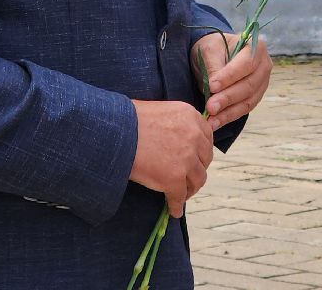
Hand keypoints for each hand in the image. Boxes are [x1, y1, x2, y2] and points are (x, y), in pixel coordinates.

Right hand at [129, 100, 212, 216]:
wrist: (115, 132)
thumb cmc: (129, 119)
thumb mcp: (160, 111)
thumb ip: (175, 123)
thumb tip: (176, 138)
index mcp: (190, 116)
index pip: (206, 138)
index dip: (200, 151)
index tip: (195, 159)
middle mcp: (193, 136)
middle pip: (205, 160)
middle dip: (197, 170)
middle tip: (188, 178)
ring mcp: (186, 159)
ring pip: (198, 180)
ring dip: (190, 188)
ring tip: (182, 194)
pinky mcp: (175, 179)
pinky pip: (180, 197)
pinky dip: (176, 206)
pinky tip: (173, 210)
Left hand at [192, 31, 271, 131]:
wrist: (214, 55)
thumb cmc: (212, 48)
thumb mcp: (209, 50)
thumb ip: (213, 67)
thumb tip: (214, 89)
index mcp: (256, 47)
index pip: (246, 64)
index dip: (230, 76)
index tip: (212, 86)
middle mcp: (264, 66)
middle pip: (248, 85)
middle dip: (227, 98)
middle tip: (210, 107)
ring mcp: (262, 84)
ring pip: (247, 101)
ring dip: (228, 112)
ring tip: (210, 120)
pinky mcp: (254, 98)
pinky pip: (243, 110)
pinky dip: (228, 117)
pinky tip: (214, 123)